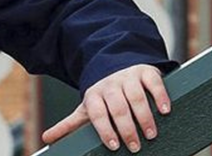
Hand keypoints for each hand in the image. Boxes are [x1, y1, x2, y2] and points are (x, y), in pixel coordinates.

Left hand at [41, 64, 170, 152]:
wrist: (115, 65)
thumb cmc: (103, 95)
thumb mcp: (85, 108)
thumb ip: (68, 124)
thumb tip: (46, 139)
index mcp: (94, 95)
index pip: (97, 113)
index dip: (104, 129)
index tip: (113, 145)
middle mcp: (110, 85)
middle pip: (117, 107)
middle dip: (126, 128)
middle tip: (135, 146)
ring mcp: (128, 77)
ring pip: (136, 96)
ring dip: (144, 116)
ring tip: (151, 134)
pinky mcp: (145, 72)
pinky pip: (153, 83)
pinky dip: (160, 96)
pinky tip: (165, 110)